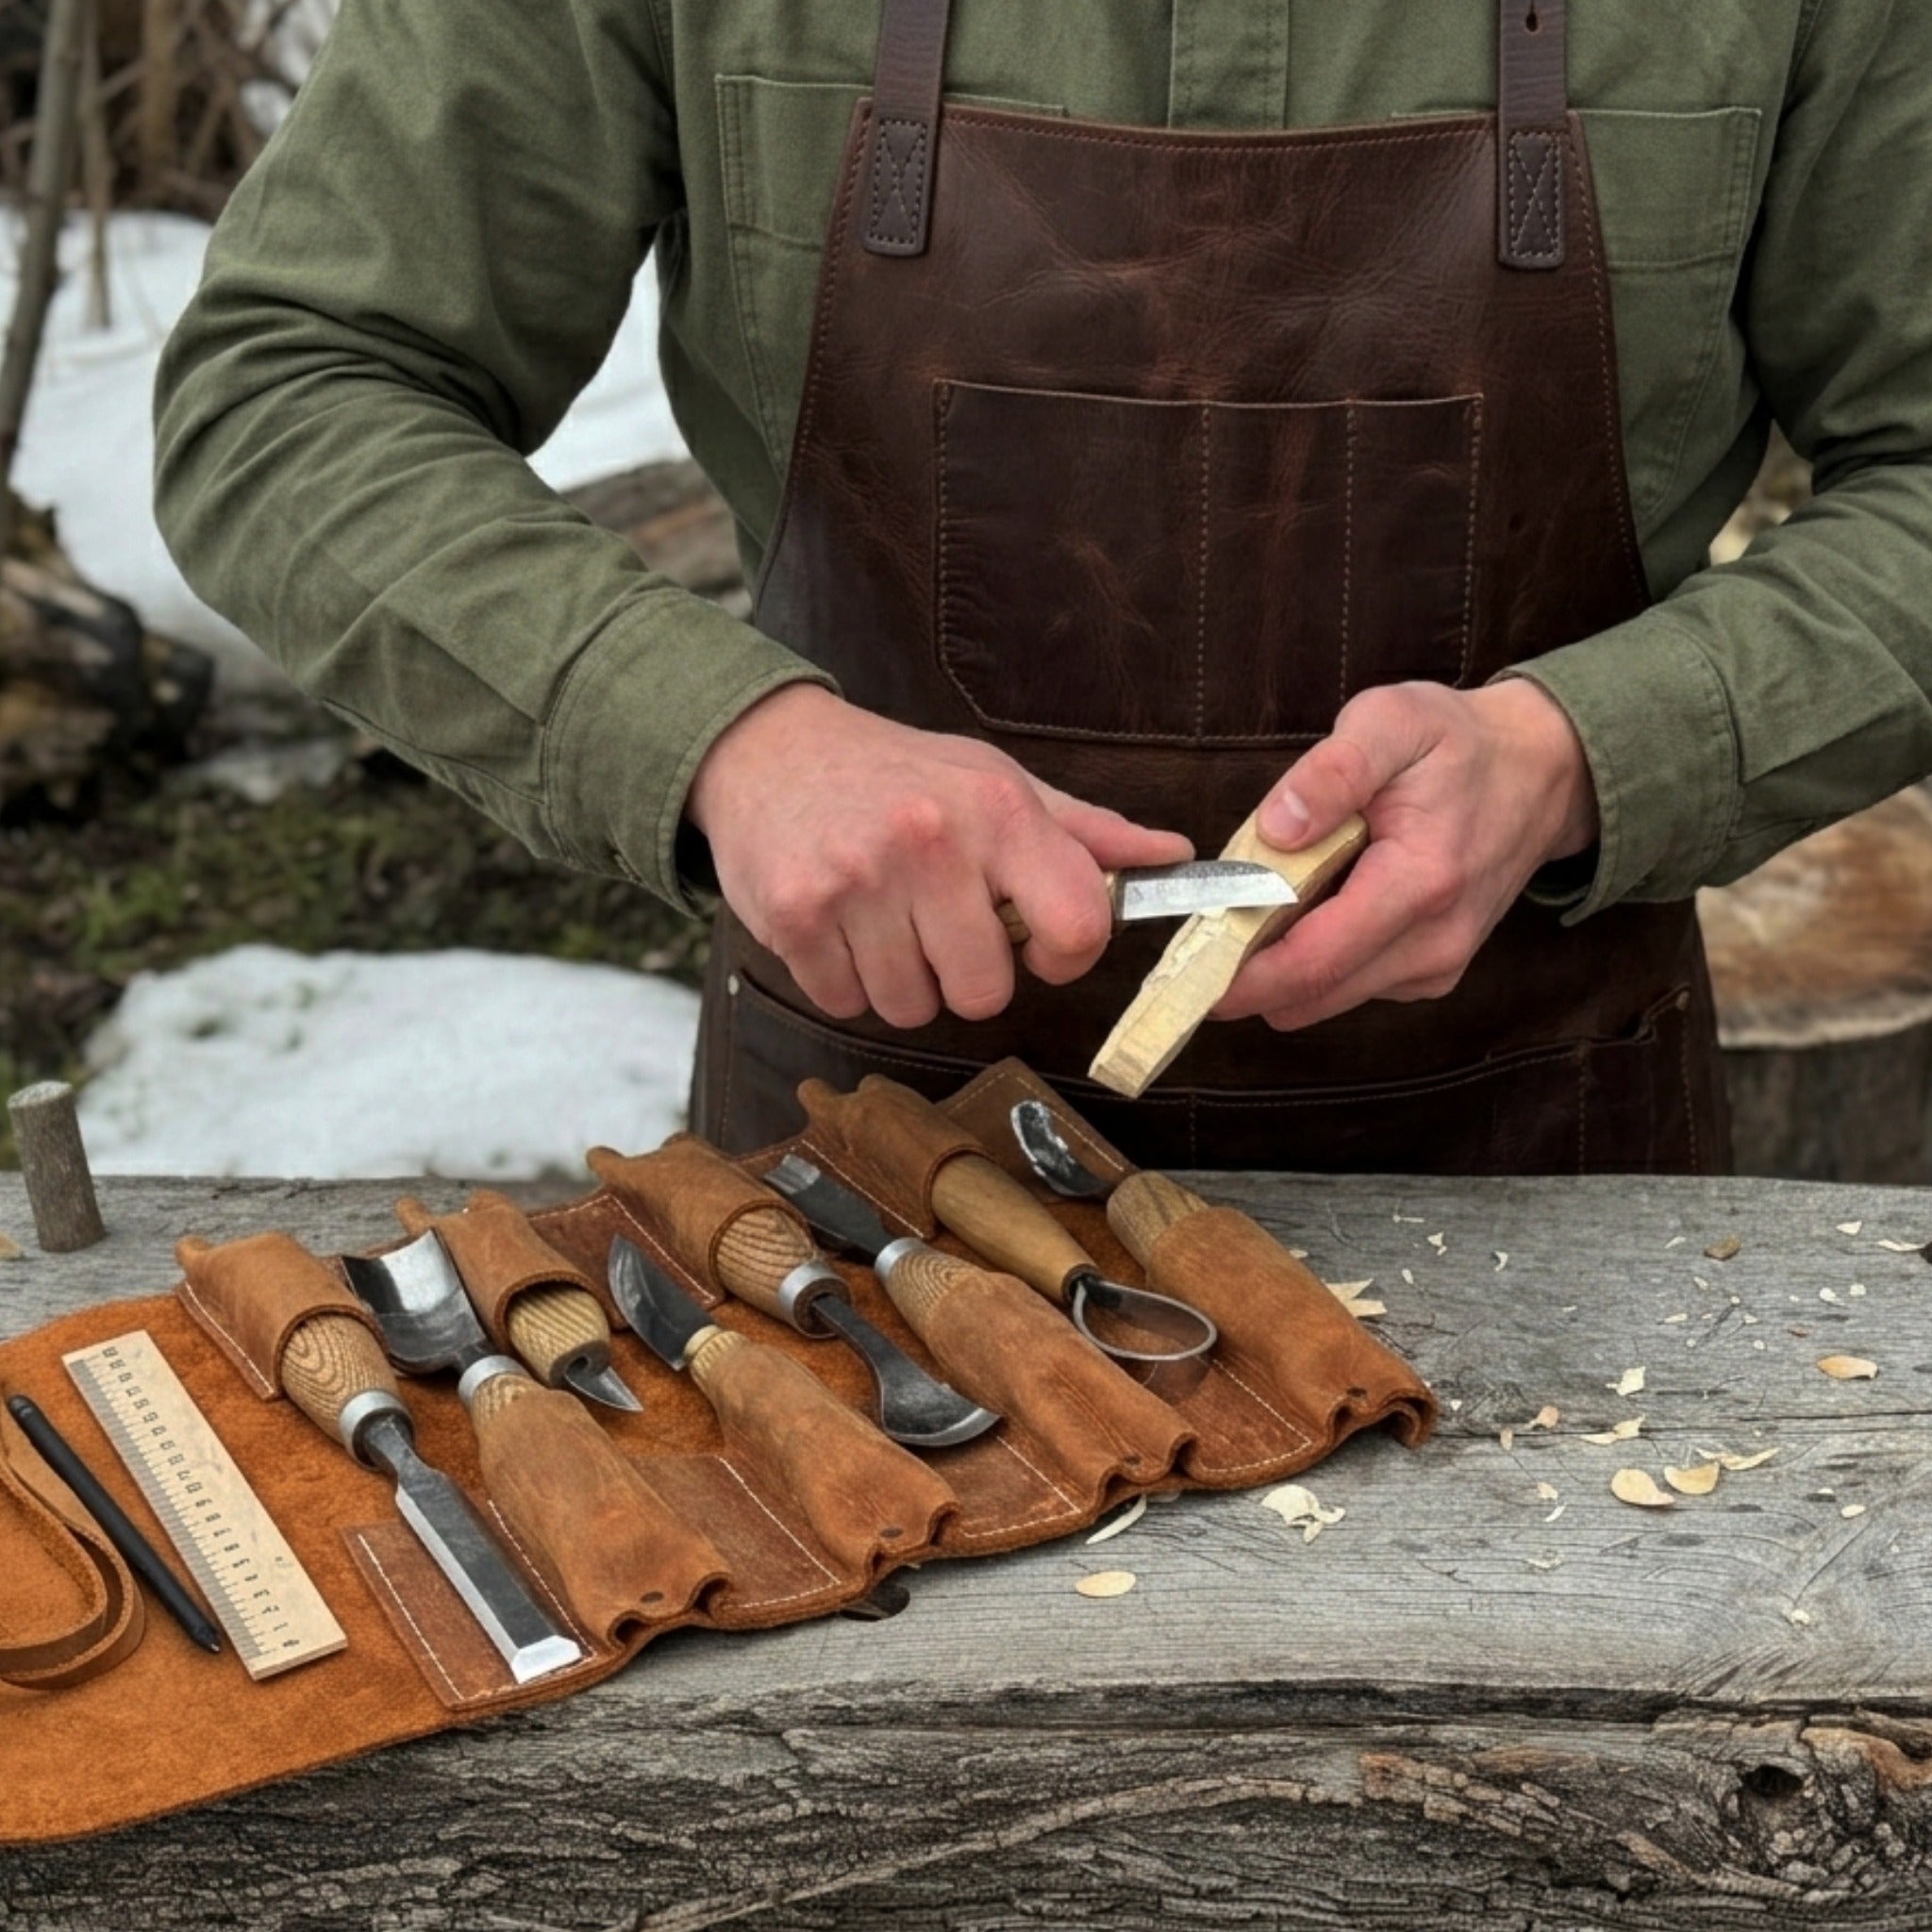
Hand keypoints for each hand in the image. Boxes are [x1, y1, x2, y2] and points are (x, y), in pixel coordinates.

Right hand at [687, 684, 1192, 1027]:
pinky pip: (845, 1004)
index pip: (1077, 926)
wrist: (766, 749)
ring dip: (901, 982)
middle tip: (937, 925)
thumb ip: (1084, 833)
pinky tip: (840, 926)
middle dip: (966, 976)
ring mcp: (859, 884)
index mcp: (997, 811)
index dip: (1063, 956)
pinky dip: (845, 981)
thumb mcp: (995, 782)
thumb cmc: (896, 774)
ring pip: (911, 1009)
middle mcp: (931, 844)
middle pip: (985, 993)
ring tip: (883, 920)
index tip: (1035, 944)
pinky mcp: (796, 917)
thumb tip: (1174, 855)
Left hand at [1217, 679, 1596, 1031]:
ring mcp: (1436, 966)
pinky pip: (1349, 985)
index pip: (1312, 962)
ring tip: (1267, 900)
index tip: (1183, 968)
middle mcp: (1434, 943)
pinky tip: (1318, 905)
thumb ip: (1333, 771)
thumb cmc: (1458, 743)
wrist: (1540, 772)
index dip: (1239, 975)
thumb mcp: (1391, 722)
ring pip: (1324, 998)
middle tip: (1203, 926)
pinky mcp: (1431, 974)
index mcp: (1421, 883)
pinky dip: (1316, 959)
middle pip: (1310, 994)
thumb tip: (1275, 828)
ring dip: (1281, 964)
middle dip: (1246, 972)